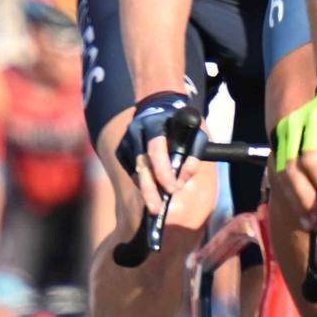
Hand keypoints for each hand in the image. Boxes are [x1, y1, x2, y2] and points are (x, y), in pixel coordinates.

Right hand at [116, 91, 196, 217]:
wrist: (158, 106)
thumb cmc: (182, 125)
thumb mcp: (195, 133)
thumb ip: (194, 154)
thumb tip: (183, 178)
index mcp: (154, 123)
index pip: (156, 149)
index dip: (164, 171)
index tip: (174, 189)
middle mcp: (136, 131)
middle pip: (141, 165)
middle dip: (149, 190)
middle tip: (156, 210)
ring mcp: (126, 141)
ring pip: (135, 171)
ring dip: (146, 189)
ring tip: (156, 206)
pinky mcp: (121, 149)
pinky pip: (132, 171)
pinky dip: (142, 181)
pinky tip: (151, 189)